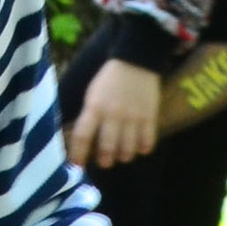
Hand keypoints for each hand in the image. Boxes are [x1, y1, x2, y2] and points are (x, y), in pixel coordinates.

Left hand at [67, 57, 162, 173]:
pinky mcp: (149, 116)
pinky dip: (143, 148)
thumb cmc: (108, 80)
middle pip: (107, 147)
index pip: (82, 136)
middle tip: (104, 162)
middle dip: (104, 160)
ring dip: (123, 156)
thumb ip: (88, 116)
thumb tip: (82, 141)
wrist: (135, 61)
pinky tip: (139, 147)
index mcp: (94, 107)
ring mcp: (133, 116)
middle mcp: (113, 114)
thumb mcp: (91, 95)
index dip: (78, 153)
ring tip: (122, 155)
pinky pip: (147, 140)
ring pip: (128, 148)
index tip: (77, 164)